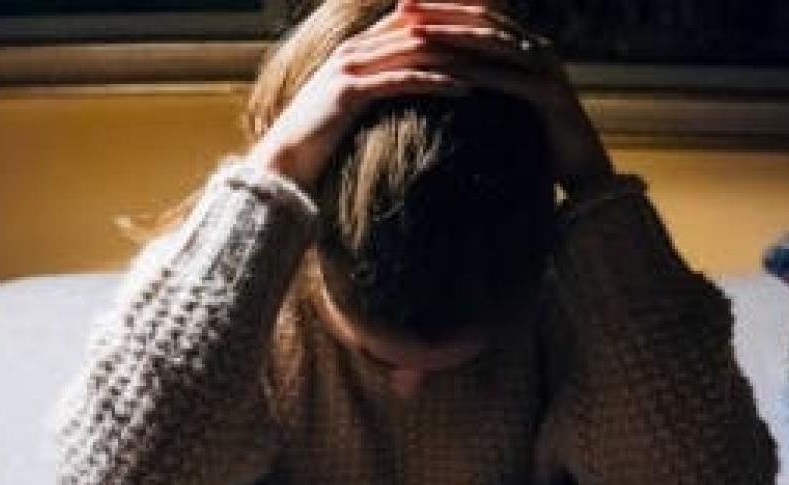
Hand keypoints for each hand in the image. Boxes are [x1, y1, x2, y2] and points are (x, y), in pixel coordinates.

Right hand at [245, 0, 475, 193]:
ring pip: (415, 49)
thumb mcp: (353, 106)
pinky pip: (401, 80)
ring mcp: (349, 66)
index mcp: (358, 46)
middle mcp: (354, 48)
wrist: (282, 164)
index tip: (492, 23)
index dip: (452, 15)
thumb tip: (411, 86)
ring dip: (458, 53)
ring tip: (495, 62)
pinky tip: (466, 89)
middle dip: (464, 28)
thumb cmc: (320, 142)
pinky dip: (436, 82)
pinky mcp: (349, 92)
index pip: (413, 17)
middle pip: (420, 25)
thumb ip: (379, 87)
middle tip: (505, 36)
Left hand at [394, 0, 616, 193]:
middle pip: (485, 18)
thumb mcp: (506, 104)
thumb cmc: (538, 141)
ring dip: (452, 36)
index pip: (481, 13)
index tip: (402, 4)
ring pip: (495, 42)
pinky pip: (510, 79)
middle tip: (401, 8)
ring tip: (416, 34)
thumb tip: (442, 75)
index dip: (443, 6)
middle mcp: (539, 50)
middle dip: (441, 11)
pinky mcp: (551, 97)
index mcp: (526, 47)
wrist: (582, 171)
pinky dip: (478, 74)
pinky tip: (448, 74)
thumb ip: (484, 82)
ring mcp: (548, 71)